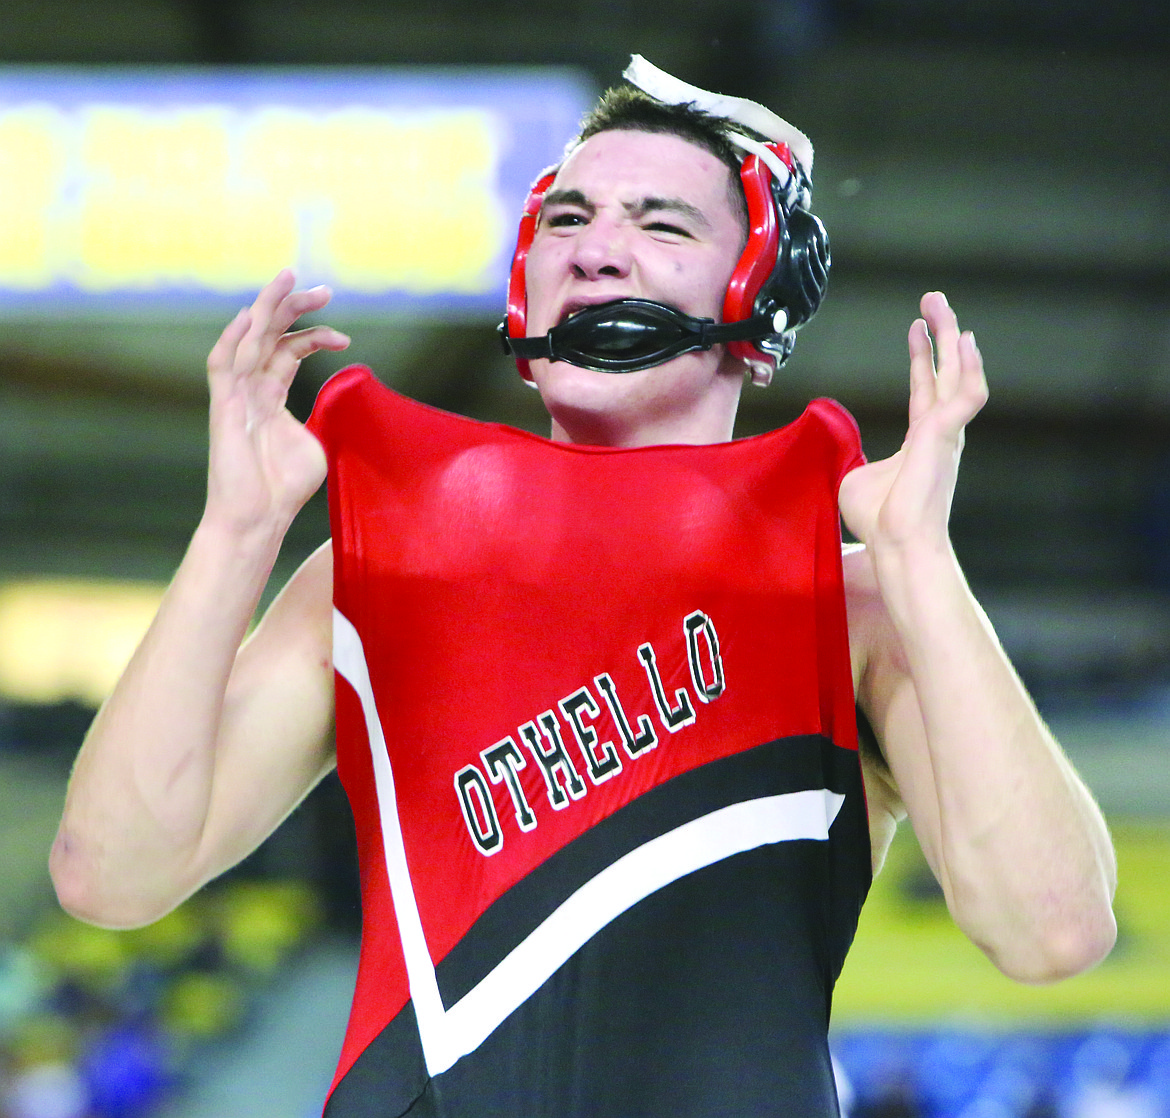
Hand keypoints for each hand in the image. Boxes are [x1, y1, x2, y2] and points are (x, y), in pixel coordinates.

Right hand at [204, 269, 349, 535]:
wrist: (258, 518)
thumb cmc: (284, 488)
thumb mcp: (315, 442)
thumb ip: (323, 415)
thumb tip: (341, 401)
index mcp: (271, 395)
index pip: (289, 350)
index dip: (315, 335)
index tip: (345, 338)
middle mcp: (250, 389)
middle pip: (269, 334)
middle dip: (294, 308)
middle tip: (324, 289)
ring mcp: (235, 396)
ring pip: (247, 339)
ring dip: (268, 308)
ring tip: (290, 279)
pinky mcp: (223, 409)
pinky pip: (222, 366)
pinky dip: (232, 339)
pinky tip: (248, 317)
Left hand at [838, 291, 986, 552]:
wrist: (896, 542)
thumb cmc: (878, 519)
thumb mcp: (855, 476)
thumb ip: (852, 454)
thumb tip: (836, 447)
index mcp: (920, 441)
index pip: (924, 389)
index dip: (921, 358)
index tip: (915, 328)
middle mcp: (939, 432)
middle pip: (945, 372)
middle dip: (941, 334)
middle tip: (934, 300)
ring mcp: (946, 433)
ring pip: (957, 374)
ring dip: (951, 339)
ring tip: (942, 306)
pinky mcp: (947, 435)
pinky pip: (967, 394)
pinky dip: (970, 368)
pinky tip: (966, 341)